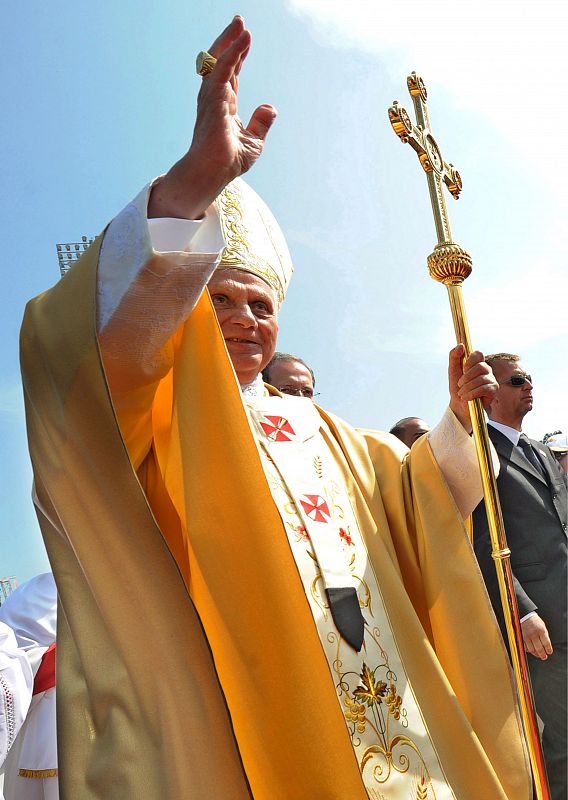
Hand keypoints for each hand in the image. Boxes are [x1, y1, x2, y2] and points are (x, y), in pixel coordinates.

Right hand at [149, 16, 276, 219]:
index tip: (246, 39)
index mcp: (223, 106)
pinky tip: (243, 40)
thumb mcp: (253, 141)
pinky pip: (223, 70)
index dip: (238, 57)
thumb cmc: (228, 161)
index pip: (231, 75)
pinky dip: (233, 54)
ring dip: (230, 41)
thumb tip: (270, 107)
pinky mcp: (213, 99)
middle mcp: (215, 98)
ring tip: (241, 23)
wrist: (214, 172)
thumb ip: (261, 123)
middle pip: (222, 62)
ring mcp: (212, 97)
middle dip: (230, 41)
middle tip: (240, 21)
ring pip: (219, 61)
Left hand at [448, 345, 497, 431]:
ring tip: (461, 393)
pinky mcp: (494, 390)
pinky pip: (485, 388)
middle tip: (460, 384)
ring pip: (481, 379)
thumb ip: (454, 356)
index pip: (478, 354)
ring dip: (467, 387)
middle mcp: (486, 370)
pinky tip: (466, 397)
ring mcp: (492, 380)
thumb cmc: (457, 387)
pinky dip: (472, 393)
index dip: (470, 361)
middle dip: (466, 377)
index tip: (462, 369)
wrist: (459, 405)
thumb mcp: (452, 370)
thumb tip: (461, 345)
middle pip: (480, 366)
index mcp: (477, 363)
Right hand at [522, 614, 552, 659]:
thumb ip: (544, 635)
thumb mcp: (542, 626)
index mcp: (541, 631)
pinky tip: (531, 650)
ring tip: (538, 655)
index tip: (549, 652)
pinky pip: (525, 647)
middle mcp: (534, 634)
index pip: (546, 644)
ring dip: (536, 654)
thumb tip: (546, 645)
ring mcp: (527, 636)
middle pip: (539, 648)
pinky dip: (528, 650)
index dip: (549, 650)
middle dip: (543, 655)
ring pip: (532, 649)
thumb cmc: (534, 620)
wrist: (524, 615)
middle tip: (544, 657)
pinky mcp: (521, 637)